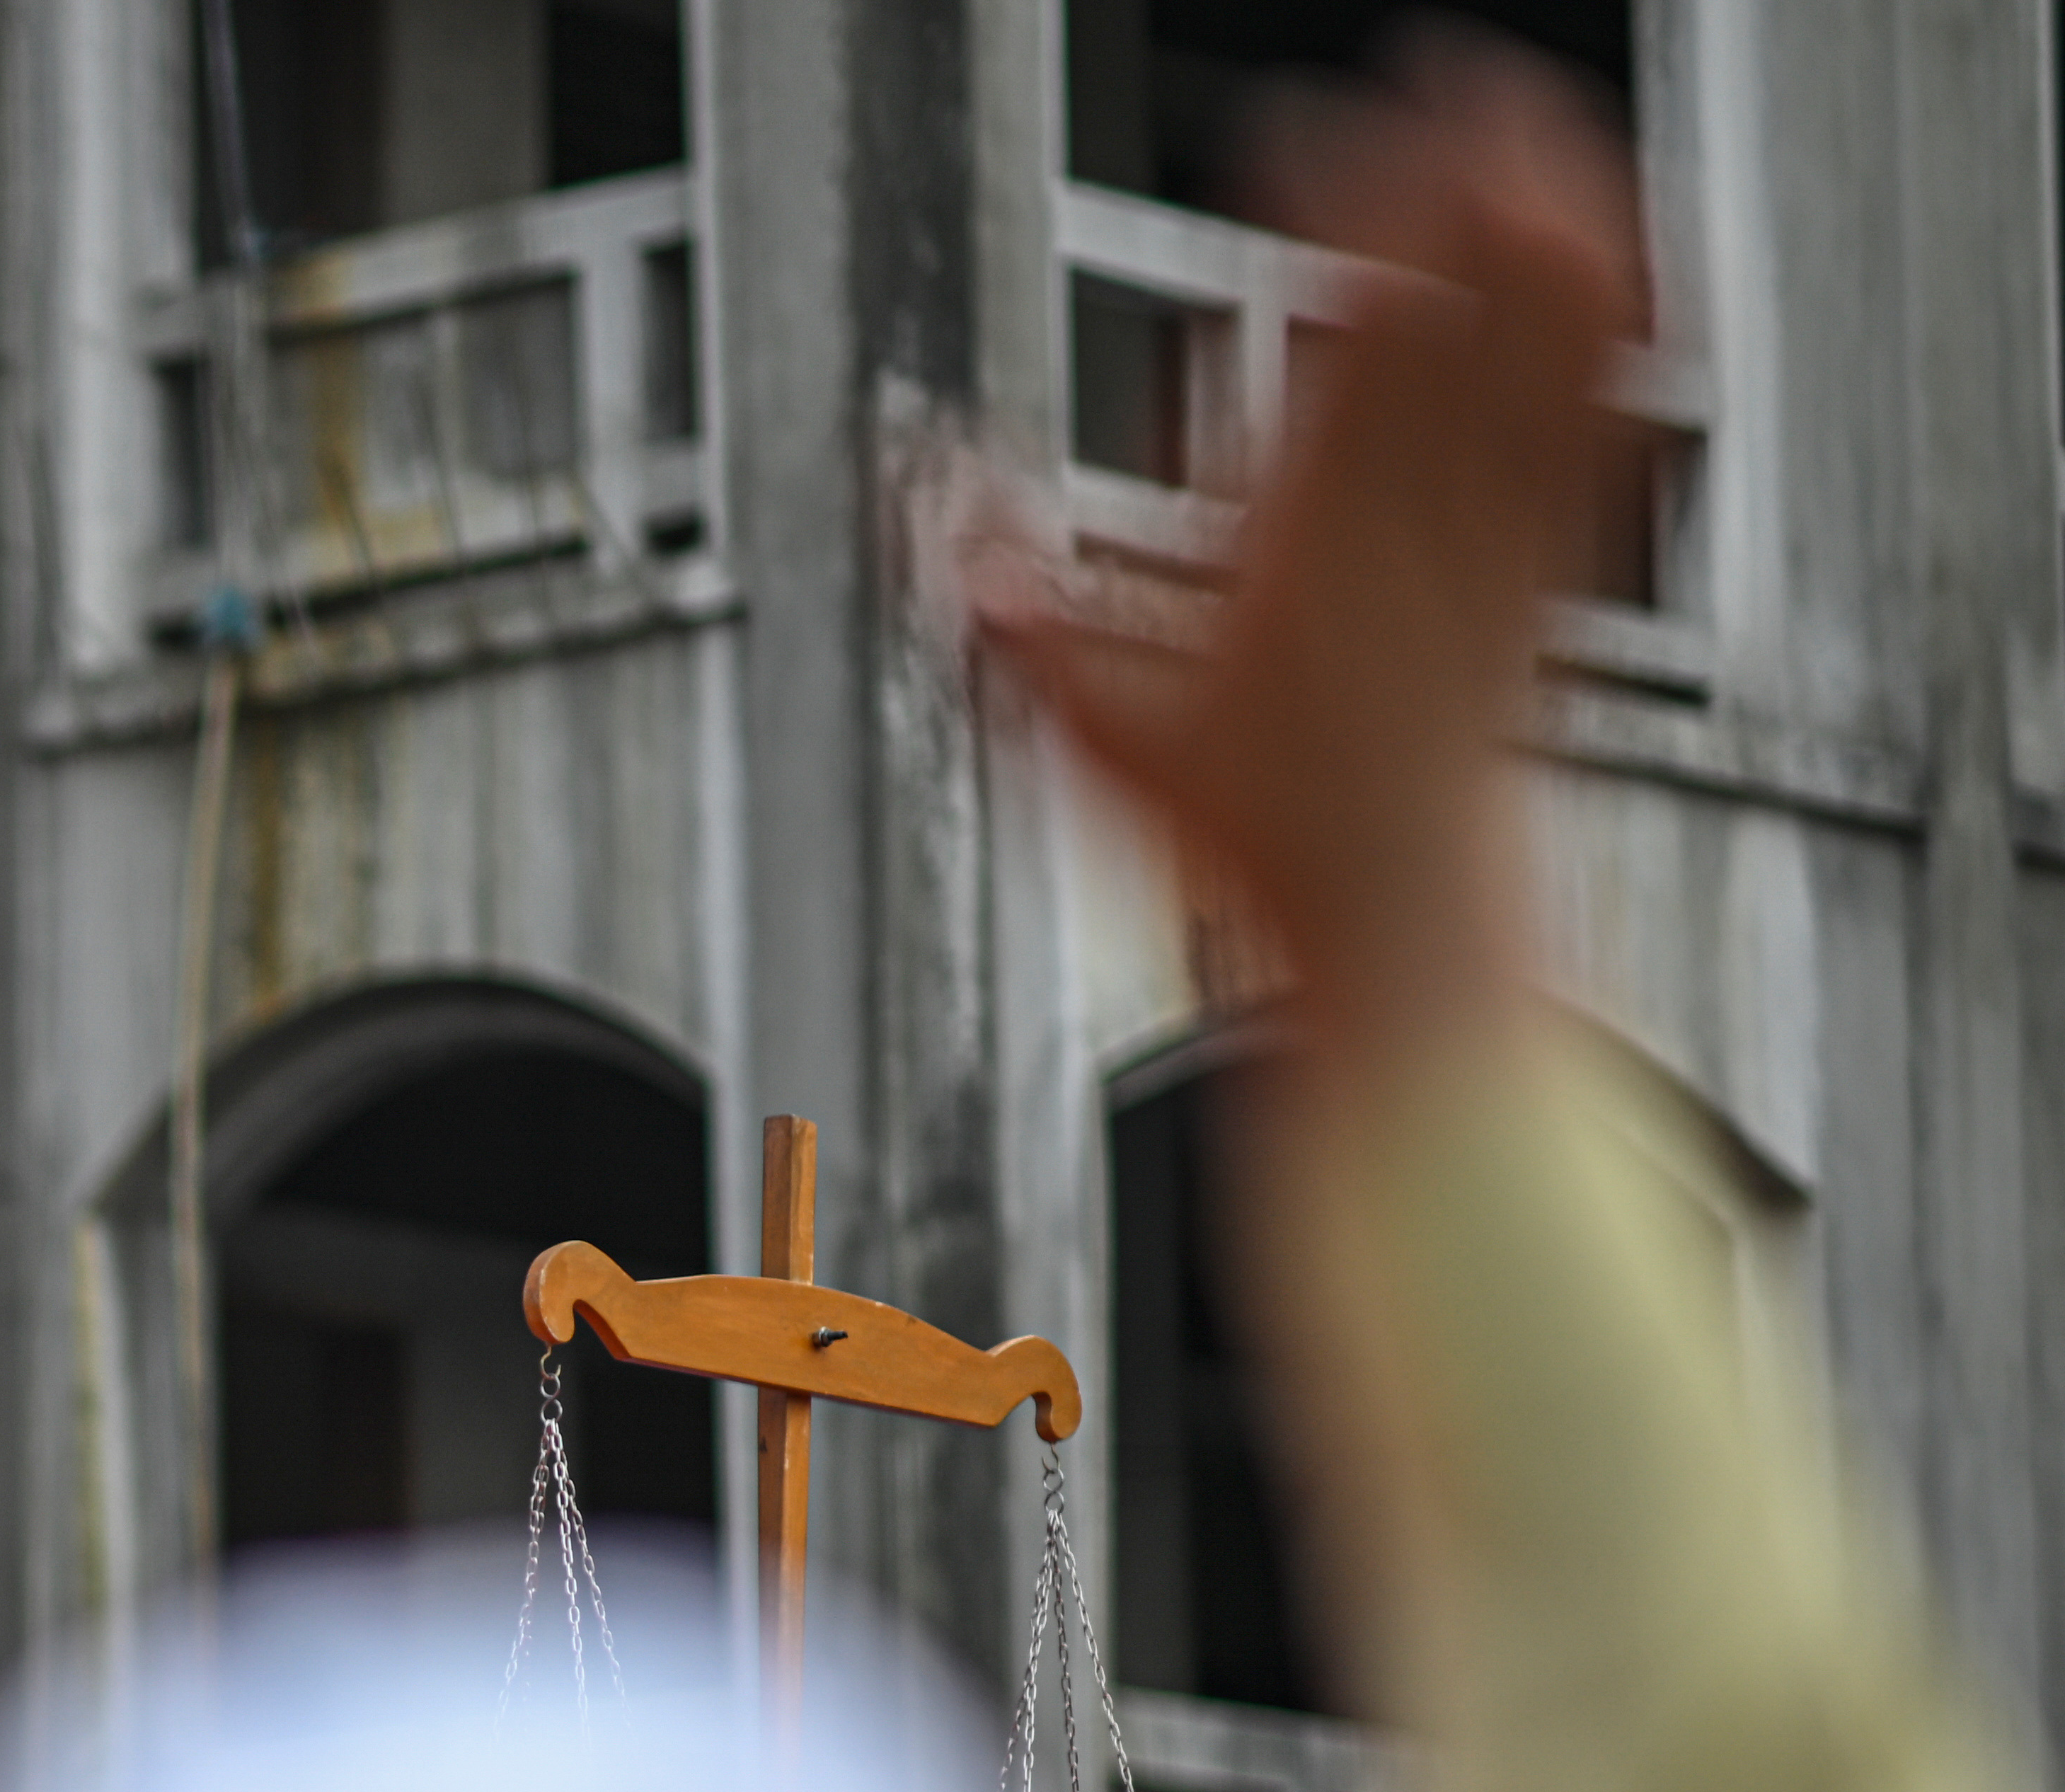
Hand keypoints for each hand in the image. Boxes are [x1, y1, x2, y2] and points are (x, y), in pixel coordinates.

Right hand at [972, 42, 1640, 1068]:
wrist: (1399, 919)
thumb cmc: (1261, 838)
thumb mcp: (1104, 743)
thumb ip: (1024, 627)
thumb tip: (944, 538)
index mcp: (1302, 544)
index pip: (1323, 346)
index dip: (1325, 222)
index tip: (1301, 140)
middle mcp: (1411, 529)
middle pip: (1450, 323)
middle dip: (1454, 189)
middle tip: (1445, 83)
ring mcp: (1494, 546)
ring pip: (1543, 359)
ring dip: (1555, 235)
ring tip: (1537, 125)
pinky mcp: (1553, 568)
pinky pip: (1605, 427)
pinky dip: (1626, 331)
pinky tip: (1636, 248)